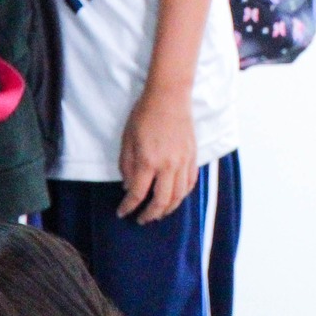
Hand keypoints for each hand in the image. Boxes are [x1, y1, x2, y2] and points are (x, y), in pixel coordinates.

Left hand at [117, 87, 198, 222]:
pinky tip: (175, 197)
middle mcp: (168, 165)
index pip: (138, 194)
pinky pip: (190, 182)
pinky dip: (183, 194)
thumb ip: (126, 166)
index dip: (128, 207)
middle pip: (162, 201)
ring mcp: (183, 161)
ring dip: (168, 209)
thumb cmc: (144, 115)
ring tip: (159, 213)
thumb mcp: (127, 140)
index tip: (122, 213)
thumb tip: (129, 187)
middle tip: (142, 219)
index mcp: (148, 161)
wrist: (169, 96)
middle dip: (150, 214)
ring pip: (179, 195)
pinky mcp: (193, 156)